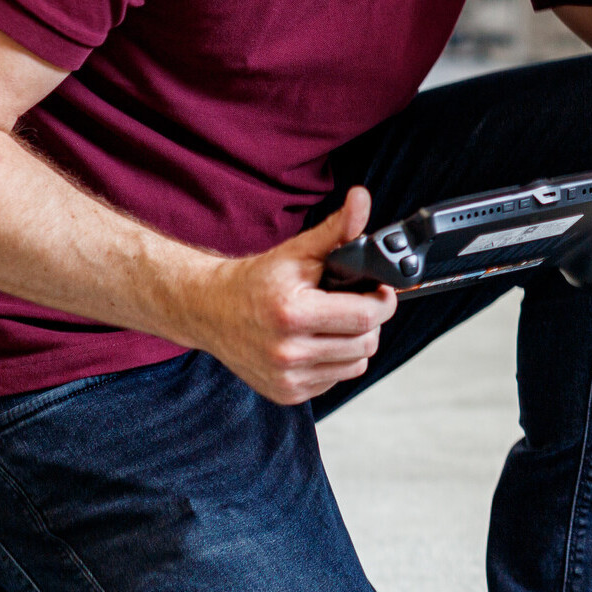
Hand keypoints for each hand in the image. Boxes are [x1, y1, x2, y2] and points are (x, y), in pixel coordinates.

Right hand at [185, 187, 397, 404]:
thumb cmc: (257, 280)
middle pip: (366, 343)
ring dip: (355, 343)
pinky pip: (335, 379)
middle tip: (355, 304)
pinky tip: (317, 342)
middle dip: (370, 321)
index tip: (378, 291)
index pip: (366, 316)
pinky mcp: (286, 393)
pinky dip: (335, 361)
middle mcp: (287, 351)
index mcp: (292, 313)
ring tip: (335, 322)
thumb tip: (362, 198)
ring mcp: (286, 377)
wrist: (210, 311)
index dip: (382, 301)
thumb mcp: (298, 251)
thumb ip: (337, 229)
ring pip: (356, 365)